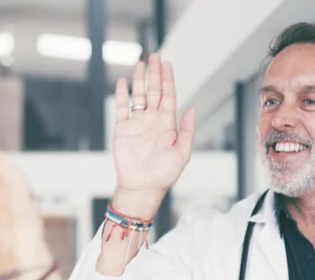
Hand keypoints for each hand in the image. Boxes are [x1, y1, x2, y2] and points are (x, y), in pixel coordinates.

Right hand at [112, 54, 196, 205]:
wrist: (142, 187)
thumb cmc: (164, 174)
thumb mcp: (182, 152)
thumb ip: (187, 129)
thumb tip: (192, 108)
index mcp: (167, 124)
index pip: (168, 96)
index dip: (168, 80)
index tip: (167, 64)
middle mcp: (152, 121)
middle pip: (153, 91)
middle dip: (155, 74)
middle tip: (155, 57)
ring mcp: (137, 124)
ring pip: (138, 96)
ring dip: (139, 80)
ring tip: (140, 64)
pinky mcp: (122, 130)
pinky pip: (121, 109)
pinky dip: (122, 95)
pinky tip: (124, 83)